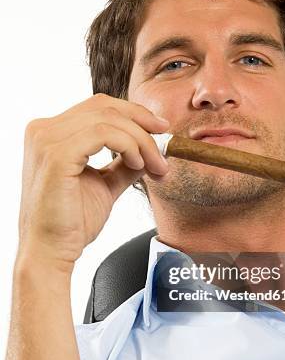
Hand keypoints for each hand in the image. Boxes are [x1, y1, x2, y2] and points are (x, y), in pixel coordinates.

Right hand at [17, 93, 169, 272]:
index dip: (133, 113)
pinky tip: (138, 164)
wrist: (51, 252)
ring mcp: (46, 140)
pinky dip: (128, 145)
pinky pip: (103, 134)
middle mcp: (43, 130)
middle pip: (104, 106)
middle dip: (142, 123)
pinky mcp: (56, 155)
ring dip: (141, 140)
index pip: (98, 107)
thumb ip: (123, 164)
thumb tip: (150, 150)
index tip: (160, 129)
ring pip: (108, 119)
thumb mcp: (105, 184)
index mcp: (50, 133)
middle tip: (165, 145)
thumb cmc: (71, 223)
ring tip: (153, 164)